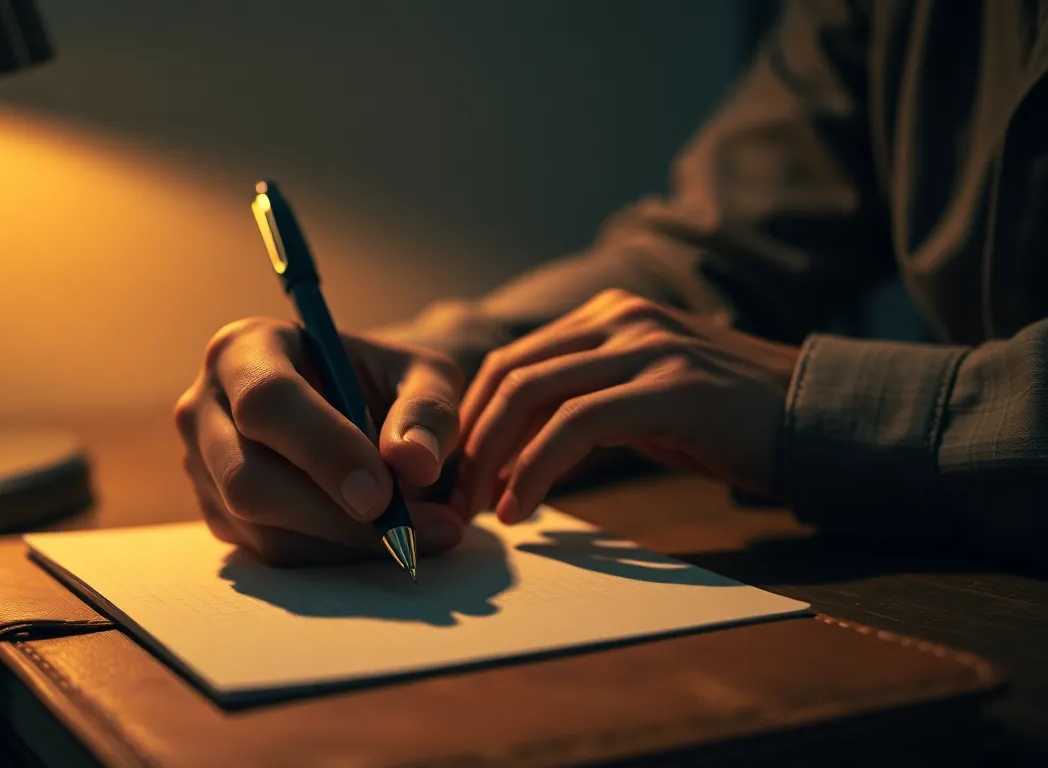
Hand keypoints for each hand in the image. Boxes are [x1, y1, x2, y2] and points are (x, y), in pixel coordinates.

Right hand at [174, 317, 465, 564]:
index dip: (323, 451)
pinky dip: (331, 556)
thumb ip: (428, 409)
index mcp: (245, 348)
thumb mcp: (424, 375)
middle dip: (331, 516)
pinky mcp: (217, 513)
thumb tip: (415, 462)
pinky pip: (268, 552)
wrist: (362, 410)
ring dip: (340, 544)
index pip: (267, 401)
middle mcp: (205, 406)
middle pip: (247, 478)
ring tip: (417, 537)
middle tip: (406, 535)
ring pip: (258, 526)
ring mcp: (201, 466)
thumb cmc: (387, 383)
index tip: (382, 494)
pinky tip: (379, 539)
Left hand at [454, 289, 800, 522]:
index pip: (512, 362)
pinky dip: (536, 469)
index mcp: (610, 314)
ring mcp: (647, 346)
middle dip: (470, 442)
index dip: (471, 421)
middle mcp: (622, 317)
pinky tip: (521, 507)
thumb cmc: (730, 425)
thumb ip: (587, 406)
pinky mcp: (671, 386)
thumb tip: (514, 453)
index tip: (454, 475)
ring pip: (533, 394)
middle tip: (451, 499)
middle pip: (511, 374)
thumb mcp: (647, 402)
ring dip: (491, 459)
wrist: (822, 421)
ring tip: (477, 510)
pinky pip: (577, 423)